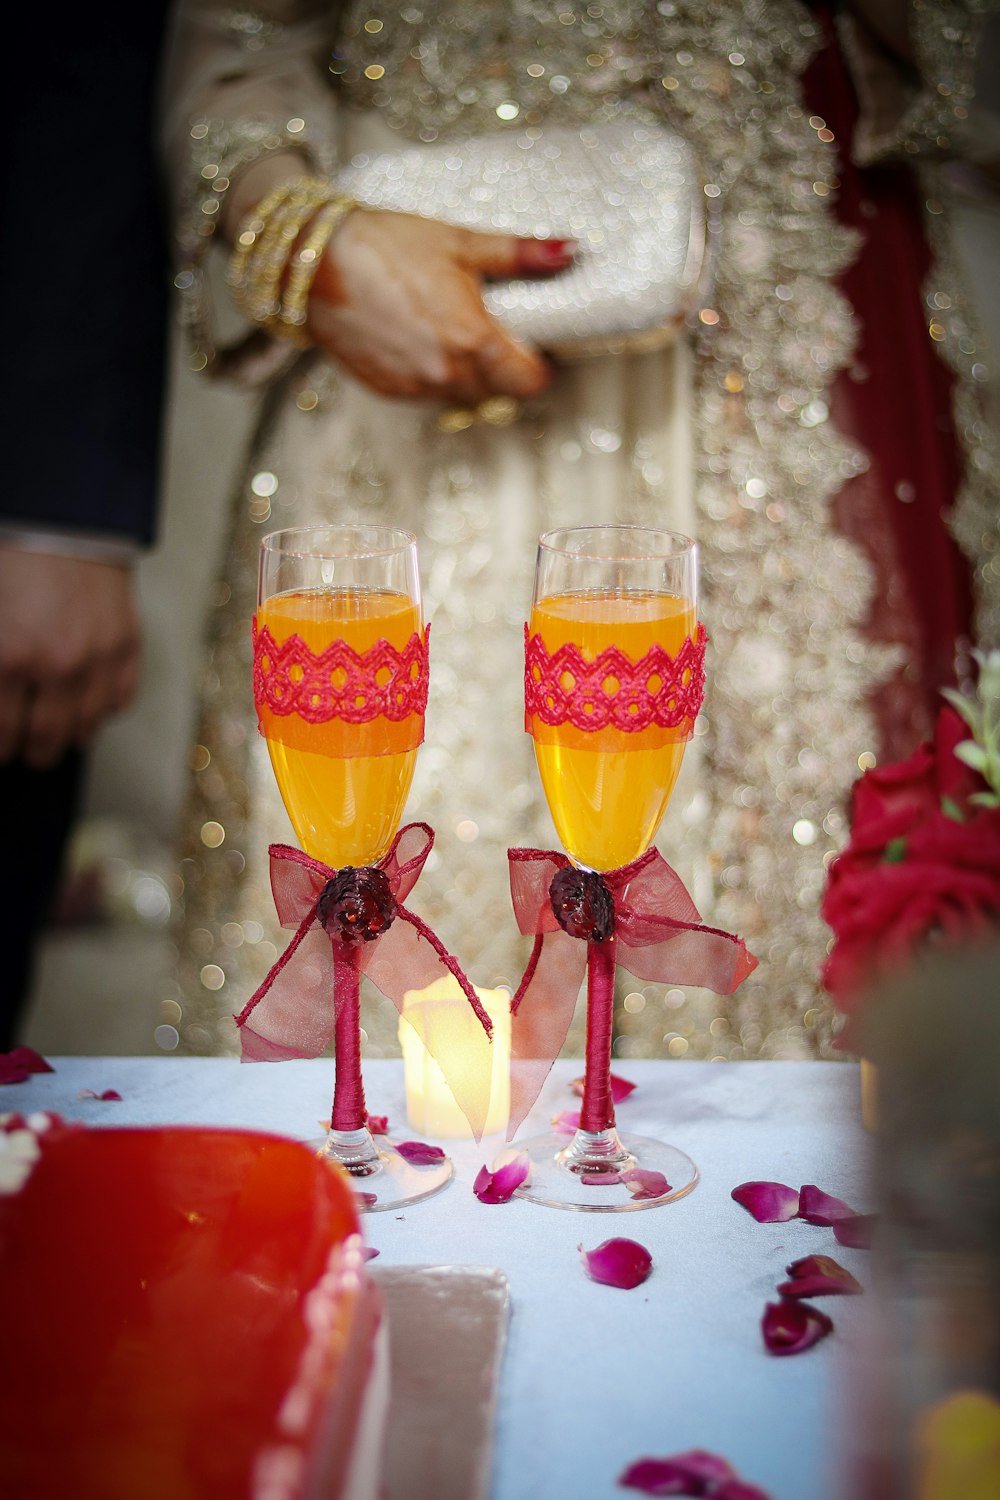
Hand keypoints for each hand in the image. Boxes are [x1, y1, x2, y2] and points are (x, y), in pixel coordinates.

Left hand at [0, 550, 140, 768]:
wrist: (63, 514)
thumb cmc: (12, 557)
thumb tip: (0, 693)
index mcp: (10, 658)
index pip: (2, 731)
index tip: (0, 750)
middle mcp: (58, 667)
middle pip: (45, 740)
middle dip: (30, 751)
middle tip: (23, 751)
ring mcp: (99, 659)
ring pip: (86, 728)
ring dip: (68, 735)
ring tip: (56, 731)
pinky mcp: (127, 645)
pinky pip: (120, 701)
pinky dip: (103, 709)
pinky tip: (87, 702)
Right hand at [307, 208, 573, 403]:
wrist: (313, 265)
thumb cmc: (386, 246)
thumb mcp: (460, 242)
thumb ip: (520, 254)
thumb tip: (569, 251)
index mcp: (472, 339)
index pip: (530, 383)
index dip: (539, 367)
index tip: (535, 347)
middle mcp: (446, 373)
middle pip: (499, 395)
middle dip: (505, 372)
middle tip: (498, 335)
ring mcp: (415, 388)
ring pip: (464, 400)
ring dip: (471, 379)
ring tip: (458, 336)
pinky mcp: (389, 391)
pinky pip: (429, 396)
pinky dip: (436, 378)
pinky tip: (424, 342)